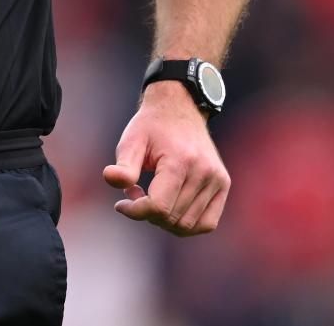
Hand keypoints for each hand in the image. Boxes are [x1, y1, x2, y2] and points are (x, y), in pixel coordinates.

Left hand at [103, 81, 230, 236]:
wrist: (180, 108)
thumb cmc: (151, 127)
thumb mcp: (131, 141)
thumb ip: (123, 166)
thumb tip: (111, 178)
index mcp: (180, 161)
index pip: (158, 207)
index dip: (135, 212)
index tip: (121, 203)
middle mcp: (204, 172)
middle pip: (171, 218)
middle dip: (147, 213)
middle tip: (135, 193)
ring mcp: (217, 179)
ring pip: (187, 225)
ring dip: (163, 220)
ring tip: (151, 197)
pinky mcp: (223, 184)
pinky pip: (207, 223)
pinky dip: (186, 225)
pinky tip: (170, 209)